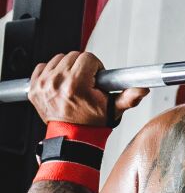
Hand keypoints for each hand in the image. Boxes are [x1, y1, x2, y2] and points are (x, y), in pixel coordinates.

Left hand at [28, 51, 147, 126]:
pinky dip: (51, 72)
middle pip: (72, 56)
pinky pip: (42, 67)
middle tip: (85, 83)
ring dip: (66, 68)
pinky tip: (60, 84)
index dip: (95, 67)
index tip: (95, 79)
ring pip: (58, 59)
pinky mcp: (34, 88)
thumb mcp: (114, 109)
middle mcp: (57, 82)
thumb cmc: (91, 122)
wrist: (72, 136)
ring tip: (72, 84)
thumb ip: (129, 97)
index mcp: (75, 85)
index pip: (87, 57)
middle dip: (81, 67)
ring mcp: (43, 85)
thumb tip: (142, 89)